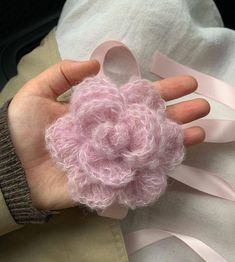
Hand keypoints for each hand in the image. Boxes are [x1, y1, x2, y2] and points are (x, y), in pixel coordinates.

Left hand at [7, 60, 209, 210]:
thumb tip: (96, 63)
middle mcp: (113, 133)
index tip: (184, 83)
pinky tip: (178, 156)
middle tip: (201, 106)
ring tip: (200, 131)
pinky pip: (139, 171)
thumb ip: (64, 75)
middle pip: (149, 122)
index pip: (136, 99)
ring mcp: (115, 157)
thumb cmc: (24, 131)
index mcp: (101, 113)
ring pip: (150, 146)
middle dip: (176, 113)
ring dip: (175, 139)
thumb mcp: (37, 94)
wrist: (14, 170)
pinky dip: (159, 164)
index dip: (160, 90)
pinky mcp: (112, 179)